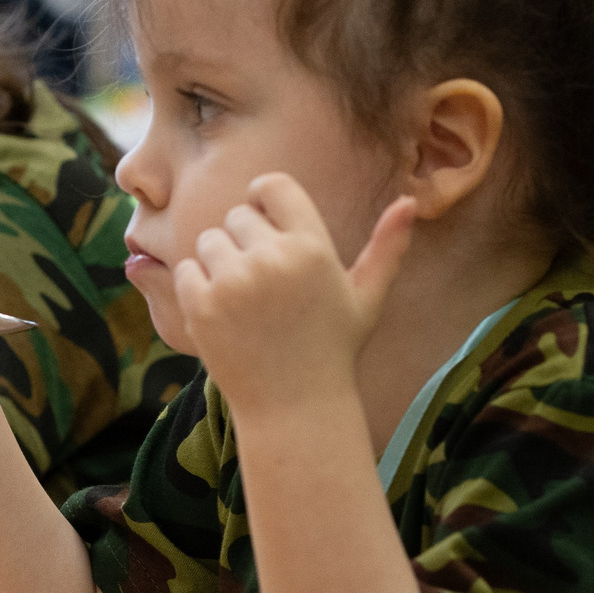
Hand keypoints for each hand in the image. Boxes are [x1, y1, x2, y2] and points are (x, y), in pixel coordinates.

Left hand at [173, 175, 414, 412]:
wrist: (294, 407)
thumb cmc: (332, 349)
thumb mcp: (367, 298)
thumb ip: (387, 247)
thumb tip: (409, 201)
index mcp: (313, 248)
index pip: (271, 185)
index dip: (262, 197)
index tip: (263, 221)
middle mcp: (273, 259)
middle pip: (237, 215)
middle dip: (244, 241)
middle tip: (263, 283)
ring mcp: (233, 282)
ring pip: (209, 241)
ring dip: (219, 263)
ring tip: (244, 300)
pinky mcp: (201, 306)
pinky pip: (185, 270)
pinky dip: (196, 287)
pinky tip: (223, 314)